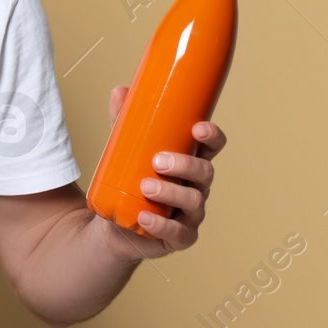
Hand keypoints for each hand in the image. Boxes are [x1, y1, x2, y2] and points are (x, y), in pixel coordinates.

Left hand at [95, 84, 226, 261]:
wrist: (116, 222)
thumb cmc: (129, 181)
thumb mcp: (125, 150)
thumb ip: (123, 123)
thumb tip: (120, 91)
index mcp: (190, 161)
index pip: (212, 147)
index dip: (212, 136)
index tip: (198, 128)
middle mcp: (196, 186)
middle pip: (205, 172)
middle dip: (185, 165)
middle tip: (158, 161)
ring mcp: (191, 213)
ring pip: (194, 201)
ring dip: (171, 193)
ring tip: (146, 186)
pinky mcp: (180, 236)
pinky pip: (179, 233)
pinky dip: (162, 225)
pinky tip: (145, 218)